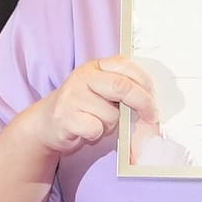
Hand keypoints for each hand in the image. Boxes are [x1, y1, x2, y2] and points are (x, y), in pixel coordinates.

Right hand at [18, 55, 157, 160]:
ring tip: (97, 123)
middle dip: (143, 103)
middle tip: (151, 117)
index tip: (155, 102)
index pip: (127, 67)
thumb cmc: (83, 108)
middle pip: (122, 86)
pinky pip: (96, 128)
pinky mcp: (65, 116)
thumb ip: (123, 90)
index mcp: (96, 66)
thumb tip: (153, 105)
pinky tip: (86, 131)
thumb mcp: (102, 92)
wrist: (47, 124)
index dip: (146, 84)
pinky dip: (96, 134)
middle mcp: (84, 77)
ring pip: (111, 114)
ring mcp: (73, 95)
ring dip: (111, 125)